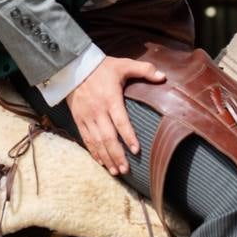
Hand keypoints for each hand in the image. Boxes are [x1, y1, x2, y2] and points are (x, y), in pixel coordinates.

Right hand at [65, 56, 164, 175]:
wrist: (73, 66)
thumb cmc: (101, 67)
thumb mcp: (123, 64)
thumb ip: (144, 69)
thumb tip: (163, 77)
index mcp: (110, 98)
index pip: (120, 120)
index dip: (128, 136)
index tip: (136, 150)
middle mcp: (98, 110)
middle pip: (108, 137)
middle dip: (117, 155)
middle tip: (126, 169)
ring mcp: (87, 116)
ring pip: (96, 141)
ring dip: (107, 157)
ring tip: (116, 171)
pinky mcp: (78, 119)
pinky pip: (86, 139)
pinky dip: (94, 152)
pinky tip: (102, 162)